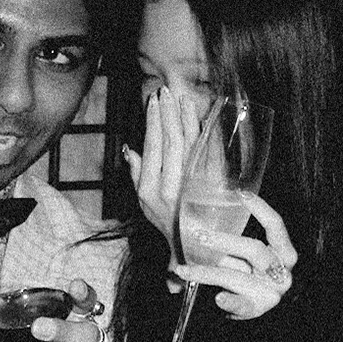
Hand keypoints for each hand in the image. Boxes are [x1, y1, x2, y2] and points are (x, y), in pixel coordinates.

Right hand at [123, 86, 196, 246]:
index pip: (152, 147)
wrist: (196, 249)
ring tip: (182, 98)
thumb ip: (137, 176)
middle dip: (168, 114)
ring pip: (189, 145)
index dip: (153, 122)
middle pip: (170, 142)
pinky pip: (209, 156)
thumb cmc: (169, 224)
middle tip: (166, 92)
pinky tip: (204, 118)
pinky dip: (207, 135)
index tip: (153, 101)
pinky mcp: (211, 188)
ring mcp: (191, 188)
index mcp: (149, 190)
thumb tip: (130, 149)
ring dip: (186, 118)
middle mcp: (169, 188)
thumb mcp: (145, 204)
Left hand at [172, 191, 297, 319]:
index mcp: (283, 253)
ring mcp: (272, 292)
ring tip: (182, 269)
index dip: (261, 209)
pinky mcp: (258, 308)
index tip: (241, 193)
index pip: (276, 227)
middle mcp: (282, 271)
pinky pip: (243, 304)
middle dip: (224, 241)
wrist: (252, 308)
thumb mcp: (240, 258)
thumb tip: (195, 220)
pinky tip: (219, 298)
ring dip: (206, 272)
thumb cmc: (245, 278)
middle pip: (255, 250)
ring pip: (236, 276)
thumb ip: (228, 244)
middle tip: (197, 235)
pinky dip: (231, 301)